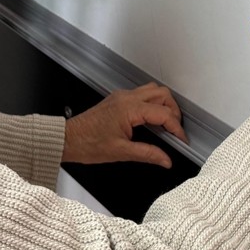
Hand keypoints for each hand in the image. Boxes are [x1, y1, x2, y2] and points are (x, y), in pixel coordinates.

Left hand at [61, 83, 187, 167]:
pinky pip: (141, 94)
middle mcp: (126, 97)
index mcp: (129, 108)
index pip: (163, 113)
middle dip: (173, 111)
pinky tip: (152, 120)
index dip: (176, 127)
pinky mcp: (117, 99)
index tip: (181, 140)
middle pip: (162, 94)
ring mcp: (121, 96)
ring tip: (167, 124)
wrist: (68, 139)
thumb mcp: (121, 152)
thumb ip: (148, 154)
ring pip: (152, 90)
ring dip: (164, 104)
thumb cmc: (88, 144)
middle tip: (176, 130)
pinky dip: (152, 103)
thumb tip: (165, 159)